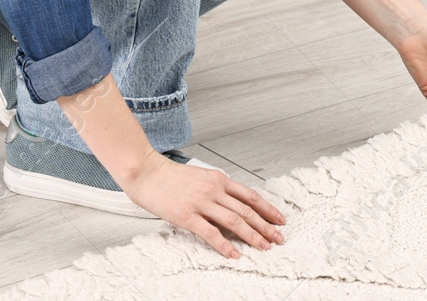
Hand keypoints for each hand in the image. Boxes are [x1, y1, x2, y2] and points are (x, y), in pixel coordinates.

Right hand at [125, 156, 286, 259]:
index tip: (280, 219)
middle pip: (247, 210)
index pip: (251, 195)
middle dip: (266, 226)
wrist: (146, 172)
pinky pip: (210, 232)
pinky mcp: (187, 215)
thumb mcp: (201, 176)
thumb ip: (218, 188)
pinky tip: (234, 253)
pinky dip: (225, 245)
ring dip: (252, 236)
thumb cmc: (171, 176)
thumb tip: (234, 203)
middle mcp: (214, 189)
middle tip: (279, 238)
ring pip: (234, 221)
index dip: (268, 209)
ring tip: (264, 247)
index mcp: (219, 179)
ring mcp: (201, 202)